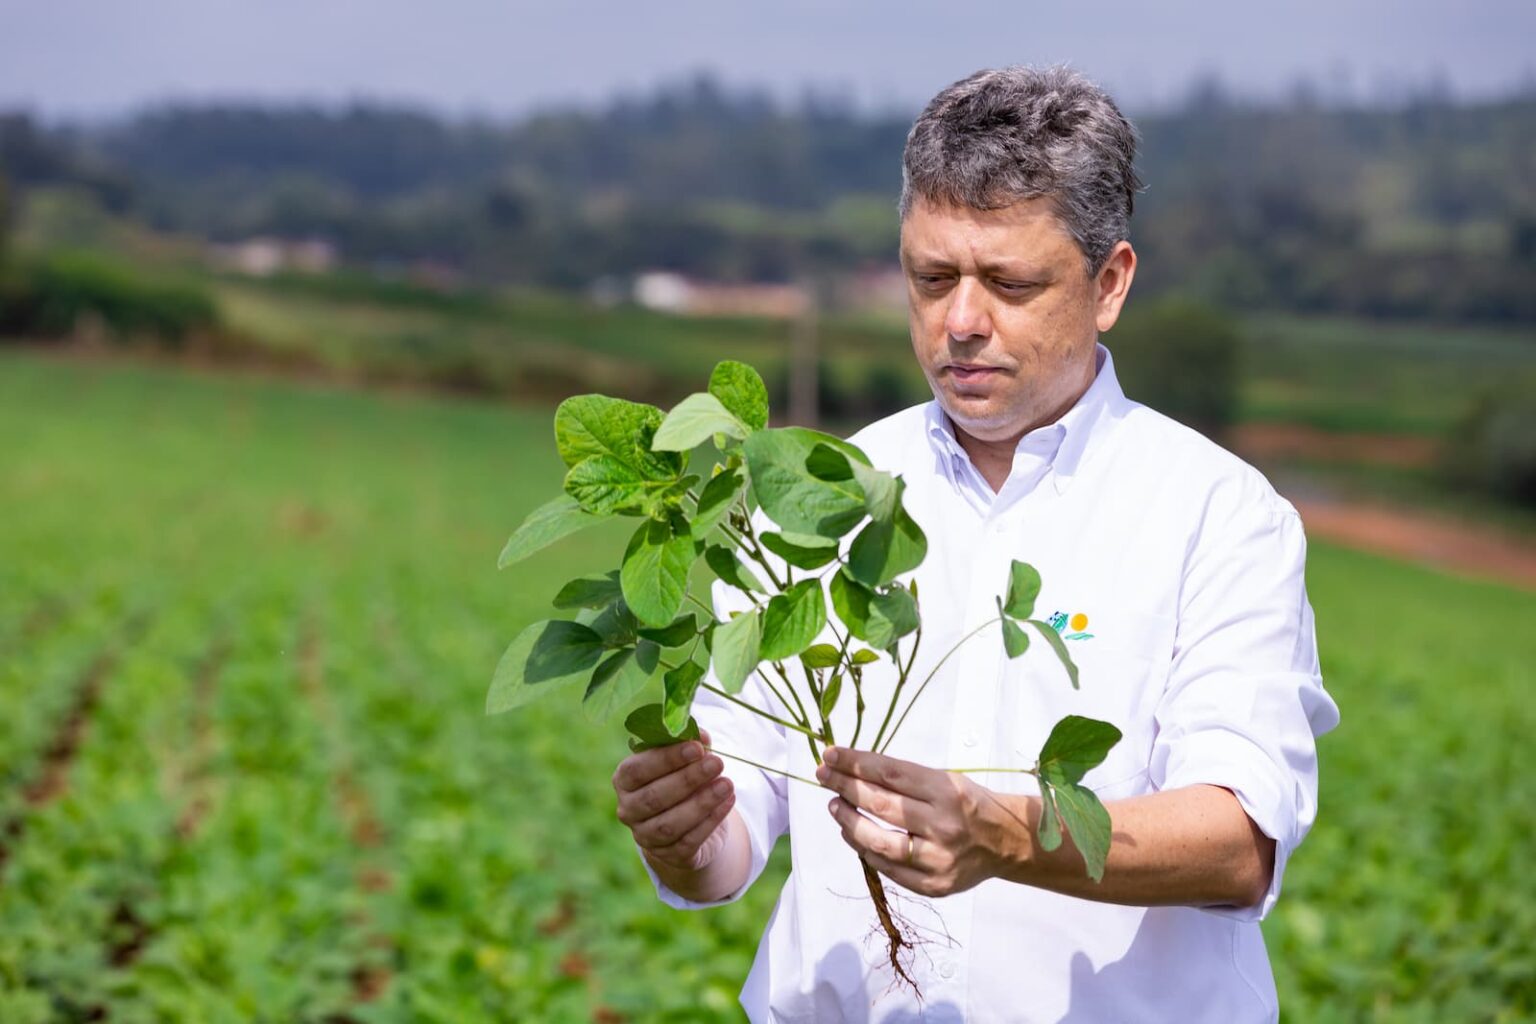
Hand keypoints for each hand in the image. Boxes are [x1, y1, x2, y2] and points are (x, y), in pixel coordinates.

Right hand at [613, 728, 735, 871]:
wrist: (688, 822)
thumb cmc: (681, 779)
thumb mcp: (683, 759)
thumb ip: (690, 745)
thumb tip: (702, 736)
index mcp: (624, 780)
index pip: (637, 770)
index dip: (666, 759)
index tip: (697, 748)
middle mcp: (628, 809)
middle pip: (654, 797)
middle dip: (688, 779)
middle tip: (717, 763)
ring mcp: (645, 836)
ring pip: (670, 824)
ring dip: (702, 803)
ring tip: (727, 784)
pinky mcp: (668, 855)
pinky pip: (689, 841)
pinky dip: (711, 821)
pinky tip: (728, 802)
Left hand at [816, 745, 1006, 897]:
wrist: (1007, 843)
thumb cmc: (969, 805)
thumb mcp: (945, 780)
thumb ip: (904, 779)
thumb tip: (854, 770)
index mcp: (947, 792)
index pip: (889, 774)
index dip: (855, 763)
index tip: (830, 755)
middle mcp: (943, 825)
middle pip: (881, 805)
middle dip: (845, 787)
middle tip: (823, 776)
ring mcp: (937, 859)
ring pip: (879, 841)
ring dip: (849, 821)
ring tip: (835, 805)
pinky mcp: (933, 885)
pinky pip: (888, 869)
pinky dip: (865, 850)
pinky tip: (852, 834)